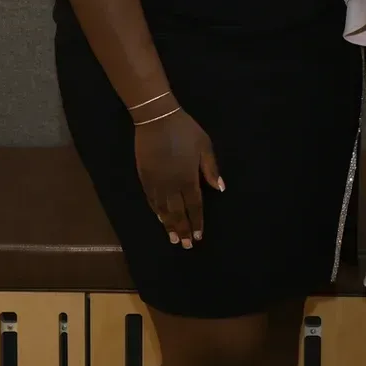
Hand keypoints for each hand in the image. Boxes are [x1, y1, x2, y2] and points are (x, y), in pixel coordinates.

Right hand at [133, 108, 222, 249]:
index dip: (197, 221)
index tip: (199, 236)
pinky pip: (151, 201)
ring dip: (169, 226)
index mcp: (188, 178)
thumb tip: (220, 189)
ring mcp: (156, 183)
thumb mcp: (205, 146)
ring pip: (163, 210)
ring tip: (173, 239)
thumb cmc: (185, 131)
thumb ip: (211, 169)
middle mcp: (171, 185)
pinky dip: (156, 212)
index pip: (194, 206)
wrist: (157, 120)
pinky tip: (160, 219)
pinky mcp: (144, 178)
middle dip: (183, 229)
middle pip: (178, 212)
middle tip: (186, 245)